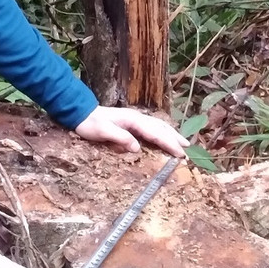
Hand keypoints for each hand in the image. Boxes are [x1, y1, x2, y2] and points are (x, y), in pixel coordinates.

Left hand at [73, 106, 188, 158]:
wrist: (81, 113)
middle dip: (174, 139)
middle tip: (187, 151)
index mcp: (133, 120)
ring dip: (171, 135)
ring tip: (183, 143)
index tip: (180, 153)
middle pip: (161, 128)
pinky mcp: (132, 123)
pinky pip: (152, 128)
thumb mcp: (102, 131)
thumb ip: (120, 138)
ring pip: (158, 126)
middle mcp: (137, 118)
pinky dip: (162, 132)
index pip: (155, 133)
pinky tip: (165, 137)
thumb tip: (137, 147)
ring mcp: (135, 119)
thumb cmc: (91, 124)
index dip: (169, 144)